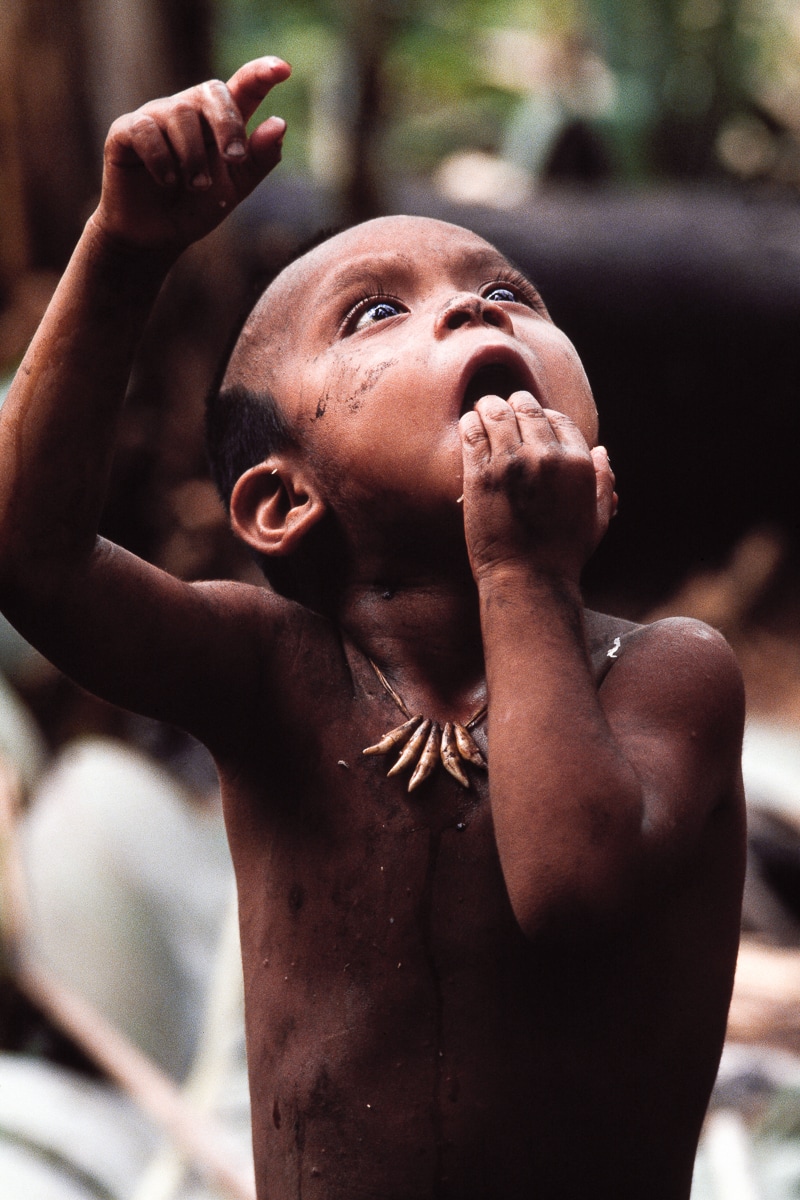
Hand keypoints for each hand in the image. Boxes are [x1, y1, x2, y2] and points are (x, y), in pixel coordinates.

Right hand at [91, 57, 290, 253]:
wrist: (156, 235)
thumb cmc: (195, 206)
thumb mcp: (235, 188)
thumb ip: (258, 159)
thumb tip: (279, 124)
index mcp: (218, 122)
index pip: (242, 87)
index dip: (261, 74)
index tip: (283, 69)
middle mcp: (188, 111)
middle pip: (212, 91)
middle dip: (228, 124)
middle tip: (233, 159)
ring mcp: (156, 117)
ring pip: (179, 114)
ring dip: (194, 156)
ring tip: (197, 186)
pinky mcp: (125, 131)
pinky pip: (146, 130)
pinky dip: (161, 159)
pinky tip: (168, 181)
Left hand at [459, 392, 615, 583]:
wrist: (528, 580)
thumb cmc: (563, 555)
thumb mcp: (597, 519)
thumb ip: (603, 482)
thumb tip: (601, 452)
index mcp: (577, 462)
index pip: (558, 419)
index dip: (542, 417)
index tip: (529, 422)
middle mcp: (546, 455)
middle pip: (526, 408)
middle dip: (514, 405)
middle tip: (502, 409)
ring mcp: (511, 462)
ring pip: (496, 412)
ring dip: (488, 407)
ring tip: (482, 411)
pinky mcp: (480, 474)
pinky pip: (472, 432)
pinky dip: (470, 423)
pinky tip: (468, 425)